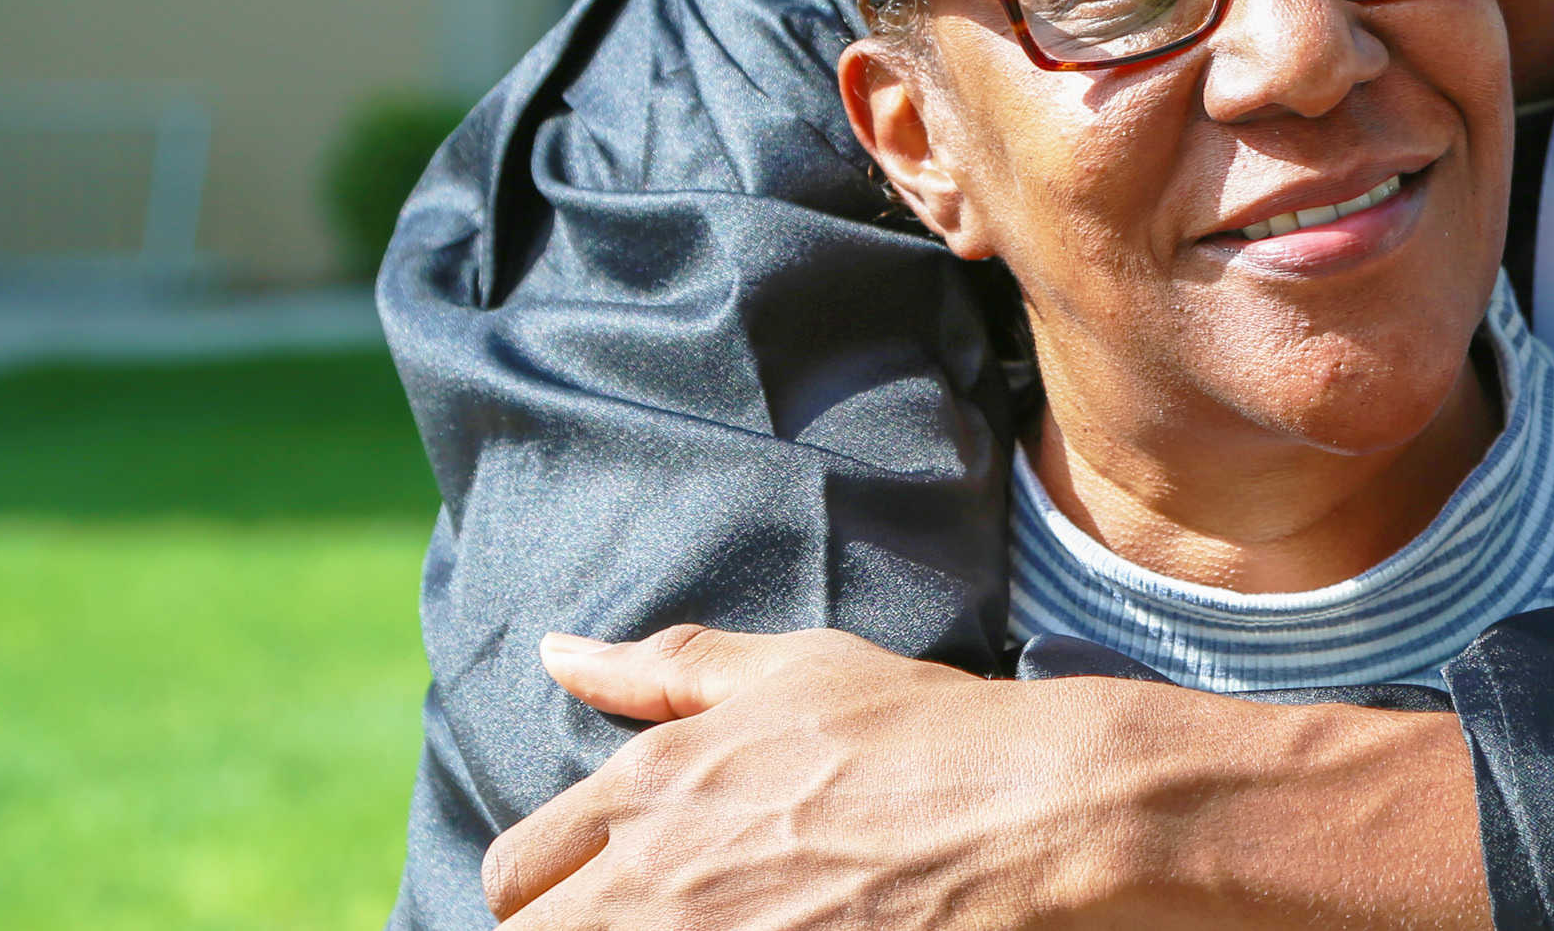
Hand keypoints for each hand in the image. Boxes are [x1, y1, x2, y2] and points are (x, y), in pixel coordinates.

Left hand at [486, 623, 1488, 929]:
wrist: (1036, 808)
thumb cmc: (923, 728)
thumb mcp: (793, 669)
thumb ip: (664, 669)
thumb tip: (559, 649)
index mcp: (650, 787)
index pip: (517, 873)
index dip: (554, 886)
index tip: (604, 887)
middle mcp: (656, 880)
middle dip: (581, 925)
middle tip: (660, 909)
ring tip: (727, 915)